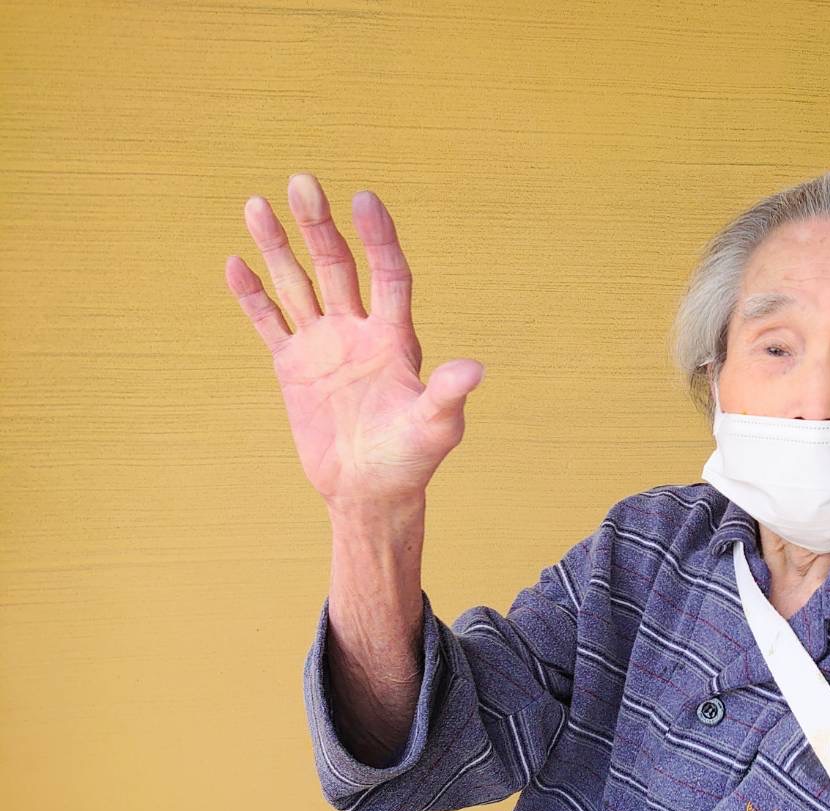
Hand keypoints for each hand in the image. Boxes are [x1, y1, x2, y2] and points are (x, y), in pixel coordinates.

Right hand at [224, 172, 484, 509]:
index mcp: (397, 339)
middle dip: (319, 226)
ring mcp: (324, 346)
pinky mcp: (294, 367)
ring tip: (257, 204)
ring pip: (299, 284)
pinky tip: (236, 263)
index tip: (364, 200)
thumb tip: (475, 370)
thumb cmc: (411, 461)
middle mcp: (359, 331)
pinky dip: (252, 296)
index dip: (379, 238)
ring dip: (279, 247)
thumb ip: (448, 396)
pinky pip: (270, 323)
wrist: (371, 492)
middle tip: (301, 182)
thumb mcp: (436, 428)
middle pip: (338, 267)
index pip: (389, 274)